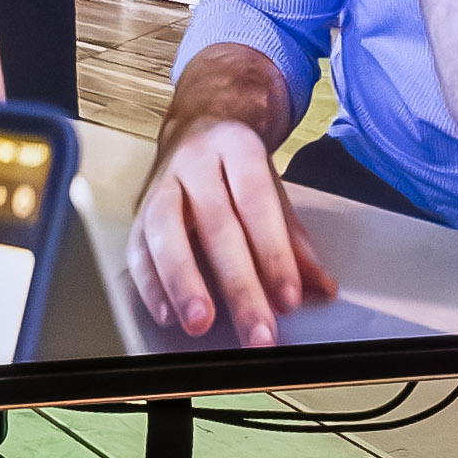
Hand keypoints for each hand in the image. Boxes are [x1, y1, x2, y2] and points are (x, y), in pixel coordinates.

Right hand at [124, 113, 340, 346]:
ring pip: (165, 232)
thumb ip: (294, 239)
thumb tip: (320, 286)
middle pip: (215, 223)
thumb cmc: (236, 168)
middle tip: (255, 328)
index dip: (273, 253)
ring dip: (183, 283)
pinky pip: (138, 248)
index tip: (288, 299)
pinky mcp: (137, 211)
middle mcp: (195, 162)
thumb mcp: (272, 188)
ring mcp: (161, 184)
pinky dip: (150, 285)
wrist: (194, 129)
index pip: (257, 202)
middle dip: (237, 284)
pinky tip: (167, 314)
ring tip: (201, 323)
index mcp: (237, 148)